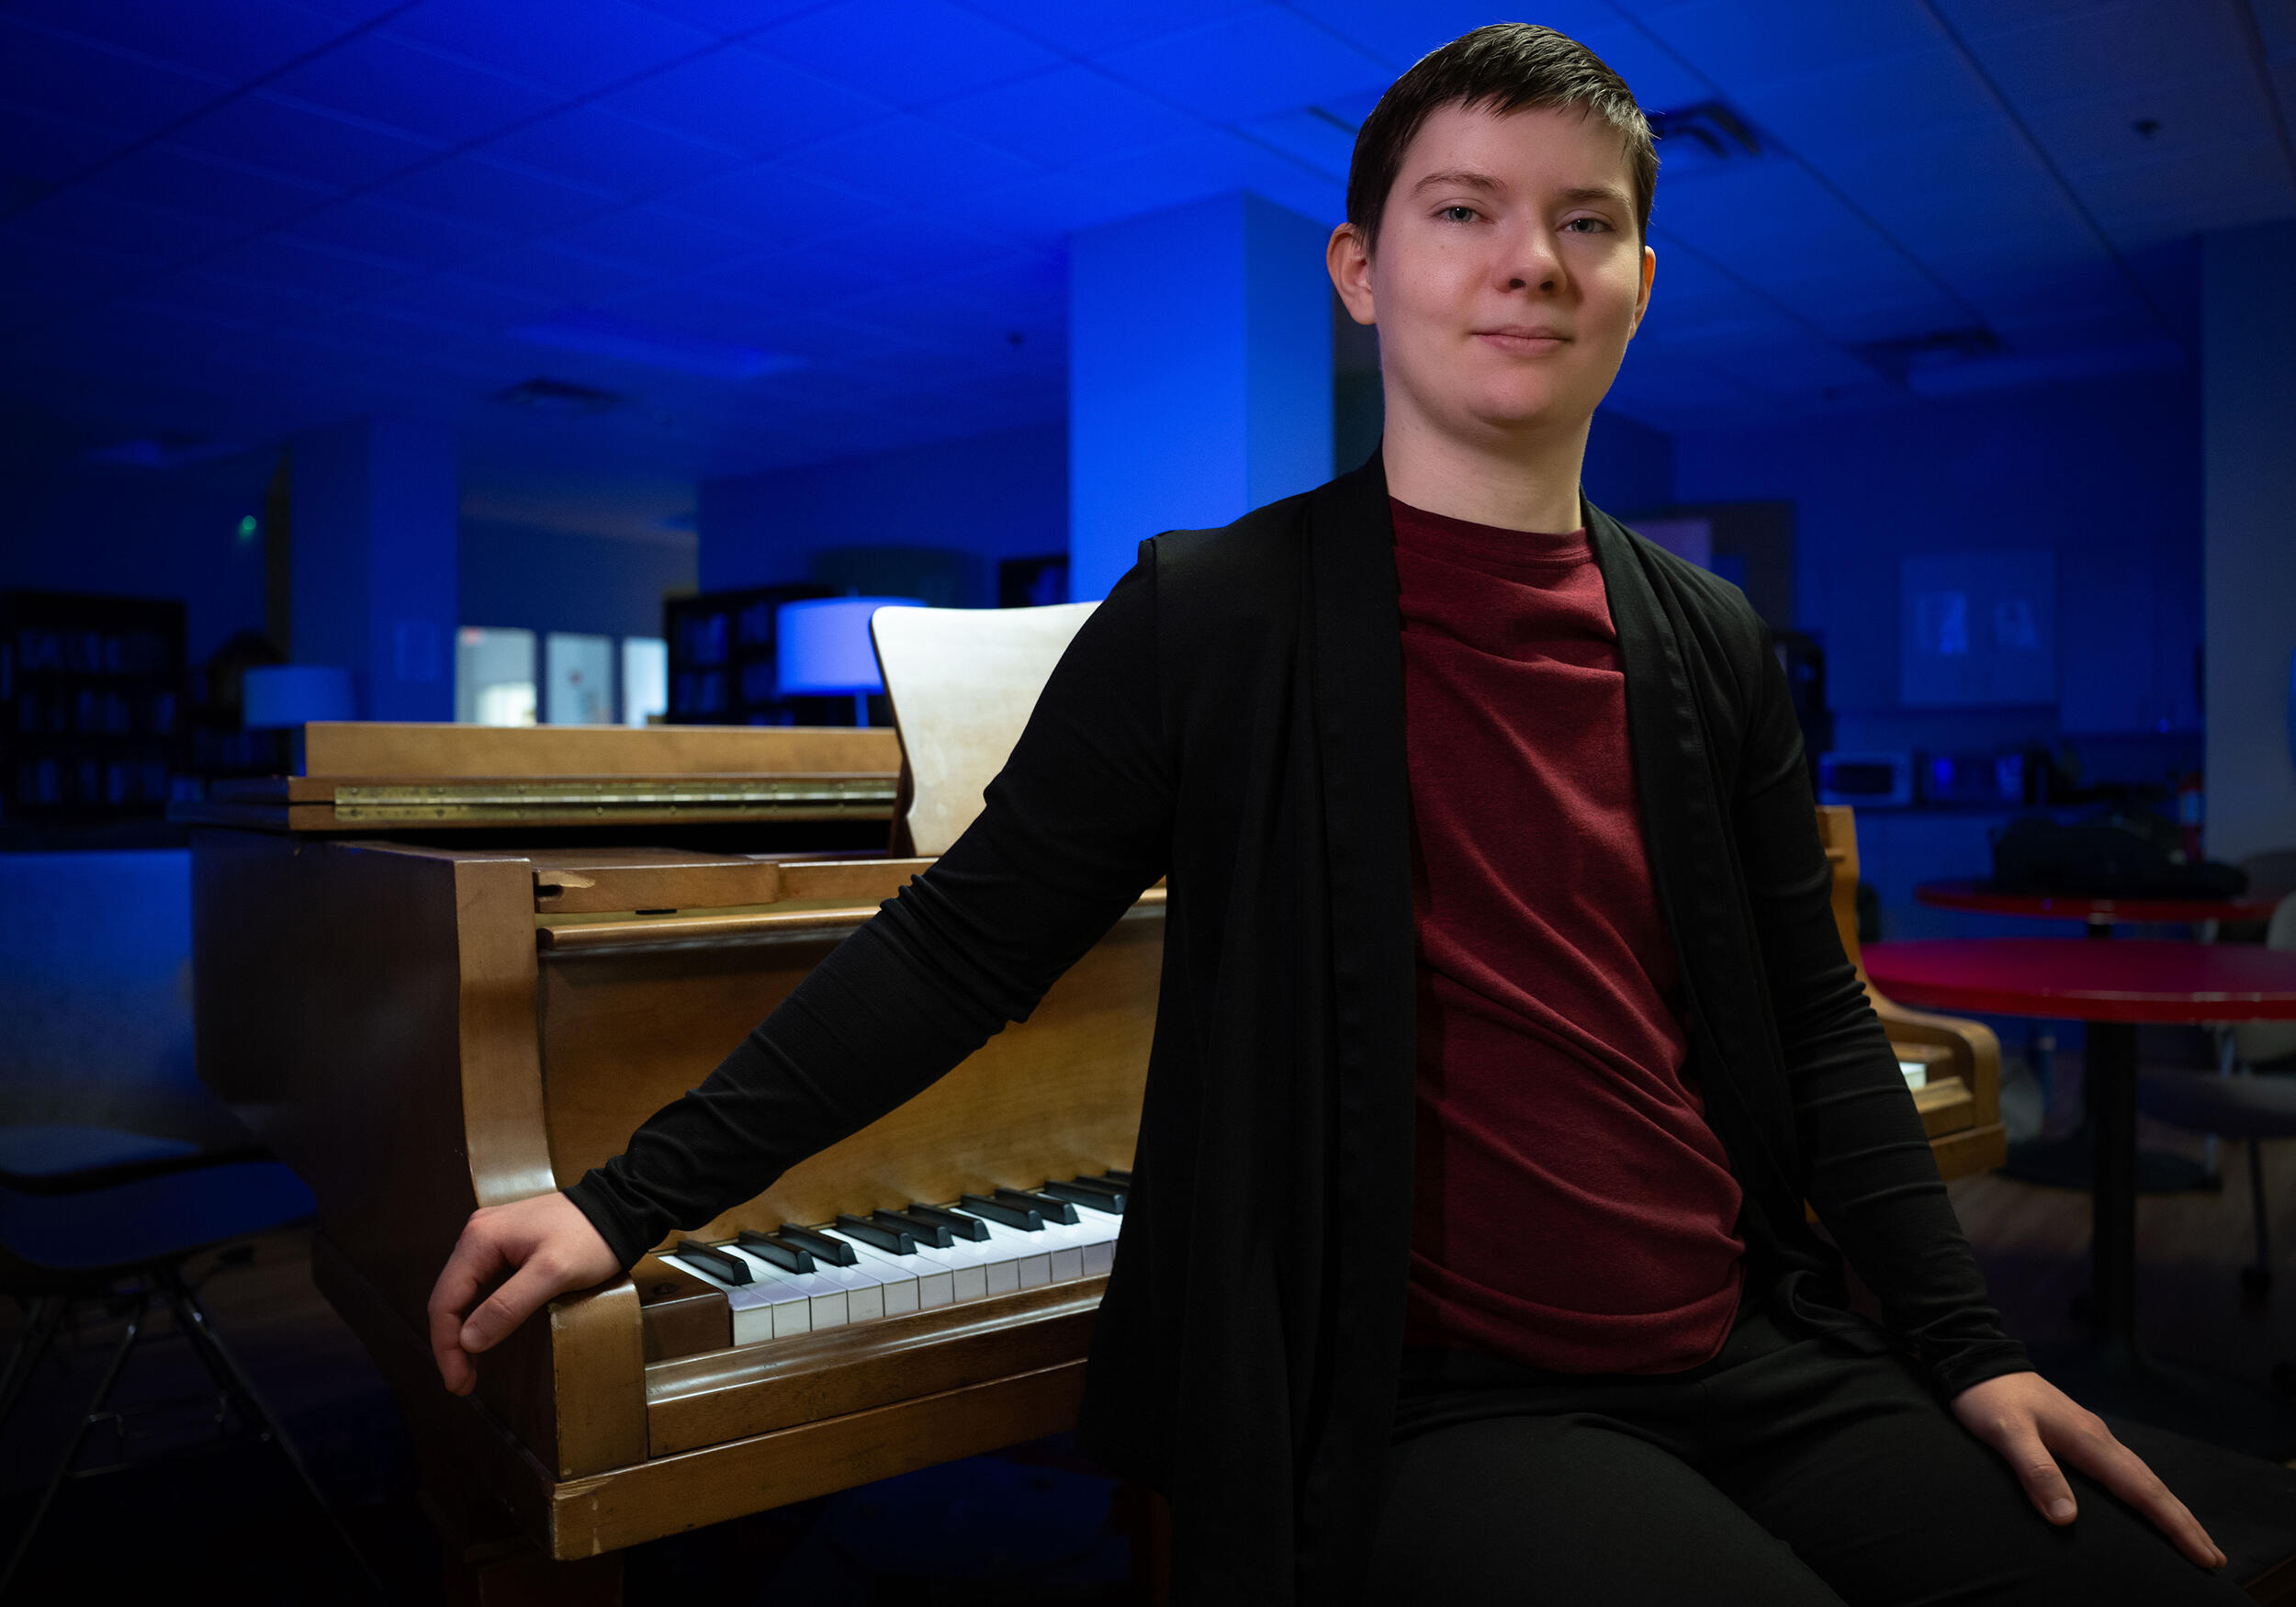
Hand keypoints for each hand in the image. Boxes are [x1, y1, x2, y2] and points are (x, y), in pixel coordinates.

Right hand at [427, 1191, 620, 1395]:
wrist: (619, 1208)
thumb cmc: (591, 1238)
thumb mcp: (553, 1274)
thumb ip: (509, 1306)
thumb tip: (467, 1342)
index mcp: (480, 1239)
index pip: (445, 1301)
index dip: (447, 1347)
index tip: (458, 1382)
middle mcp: (476, 1235)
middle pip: (448, 1297)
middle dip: (451, 1343)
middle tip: (462, 1382)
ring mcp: (490, 1238)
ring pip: (462, 1293)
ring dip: (461, 1331)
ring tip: (468, 1367)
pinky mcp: (506, 1245)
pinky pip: (480, 1284)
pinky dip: (476, 1314)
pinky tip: (481, 1334)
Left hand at [1950, 1371, 2223, 1568]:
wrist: (1978, 1359)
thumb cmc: (1988, 1399)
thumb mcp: (2005, 1433)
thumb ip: (2035, 1471)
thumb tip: (2067, 1518)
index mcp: (2089, 1440)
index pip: (2142, 1490)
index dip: (2174, 1525)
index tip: (2204, 1555)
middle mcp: (2099, 1438)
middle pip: (2152, 1486)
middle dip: (2183, 1523)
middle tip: (2213, 1559)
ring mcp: (2091, 1435)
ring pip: (2141, 1478)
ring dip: (2168, 1509)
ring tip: (2190, 1539)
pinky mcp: (2079, 1435)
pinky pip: (2124, 1471)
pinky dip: (2144, 1493)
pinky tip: (2144, 1504)